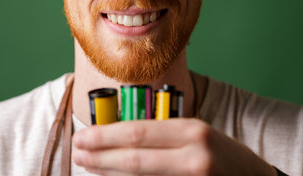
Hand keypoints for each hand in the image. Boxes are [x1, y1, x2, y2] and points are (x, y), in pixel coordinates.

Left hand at [72, 118, 276, 175]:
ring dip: (110, 173)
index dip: (106, 135)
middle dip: (100, 156)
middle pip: (134, 158)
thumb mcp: (198, 134)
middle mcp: (194, 157)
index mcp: (193, 130)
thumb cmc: (224, 156)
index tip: (84, 136)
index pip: (139, 131)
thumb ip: (165, 135)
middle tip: (78, 152)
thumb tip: (121, 137)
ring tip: (89, 166)